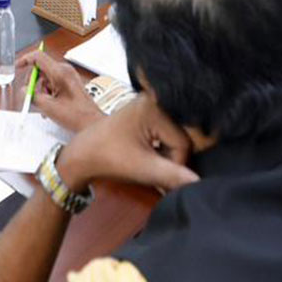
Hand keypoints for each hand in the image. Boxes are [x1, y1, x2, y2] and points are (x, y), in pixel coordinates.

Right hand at [20, 48, 102, 133]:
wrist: (92, 123)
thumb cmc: (76, 115)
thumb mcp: (49, 107)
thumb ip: (33, 96)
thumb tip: (24, 91)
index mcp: (60, 72)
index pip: (38, 56)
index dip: (25, 60)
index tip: (17, 67)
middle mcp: (65, 70)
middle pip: (41, 67)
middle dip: (33, 81)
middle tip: (30, 94)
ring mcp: (68, 76)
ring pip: (46, 77)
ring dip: (41, 90)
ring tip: (44, 105)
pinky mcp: (70, 82)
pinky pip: (52, 82)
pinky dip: (47, 92)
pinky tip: (50, 105)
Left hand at [55, 97, 197, 193]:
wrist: (82, 156)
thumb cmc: (110, 159)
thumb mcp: (143, 169)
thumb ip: (173, 175)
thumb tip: (199, 182)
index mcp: (154, 107)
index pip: (183, 141)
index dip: (176, 163)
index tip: (160, 176)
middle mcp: (154, 99)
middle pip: (179, 137)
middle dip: (170, 159)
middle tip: (154, 171)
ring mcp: (148, 105)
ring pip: (173, 137)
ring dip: (165, 156)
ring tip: (148, 164)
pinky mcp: (144, 113)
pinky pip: (163, 133)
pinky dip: (159, 149)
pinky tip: (147, 156)